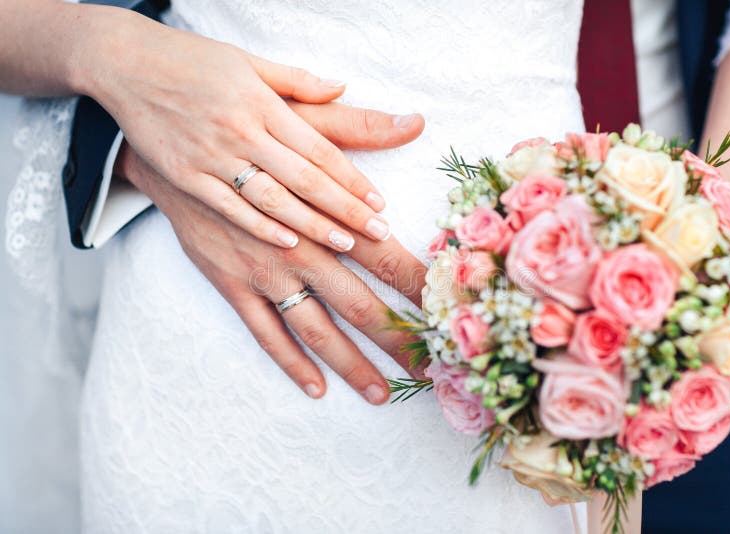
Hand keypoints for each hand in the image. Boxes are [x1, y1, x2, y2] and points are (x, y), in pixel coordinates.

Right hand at [78, 9, 423, 250]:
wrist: (124, 64)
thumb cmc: (193, 60)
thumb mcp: (248, 61)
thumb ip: (297, 80)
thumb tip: (342, 88)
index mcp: (262, 103)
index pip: (318, 148)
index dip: (352, 177)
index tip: (380, 201)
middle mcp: (242, 130)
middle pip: (304, 178)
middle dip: (345, 208)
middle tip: (379, 233)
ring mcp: (212, 156)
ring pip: (272, 198)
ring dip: (312, 224)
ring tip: (347, 243)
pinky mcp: (186, 175)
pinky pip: (230, 207)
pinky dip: (260, 226)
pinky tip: (290, 243)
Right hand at [117, 103, 426, 404]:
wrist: (178, 152)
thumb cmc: (246, 134)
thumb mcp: (303, 121)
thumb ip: (360, 128)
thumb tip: (415, 121)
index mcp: (324, 213)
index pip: (385, 255)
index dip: (418, 286)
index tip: (447, 315)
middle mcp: (300, 250)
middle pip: (359, 303)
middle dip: (397, 338)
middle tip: (430, 370)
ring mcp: (265, 274)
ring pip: (315, 329)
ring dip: (349, 363)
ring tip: (381, 393)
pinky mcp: (233, 285)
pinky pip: (265, 332)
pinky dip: (290, 362)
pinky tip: (316, 387)